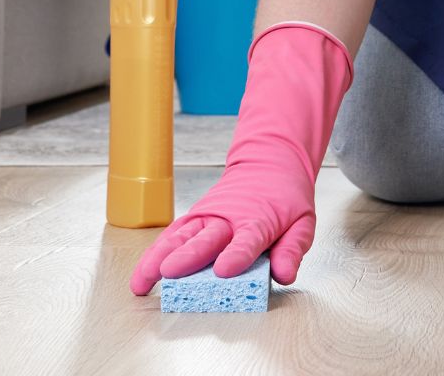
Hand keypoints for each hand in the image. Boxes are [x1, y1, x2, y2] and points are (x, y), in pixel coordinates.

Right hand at [130, 23, 352, 294]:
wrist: (270, 162)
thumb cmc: (285, 197)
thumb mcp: (302, 223)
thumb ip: (293, 250)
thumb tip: (285, 275)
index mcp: (258, 221)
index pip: (247, 240)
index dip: (236, 255)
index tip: (224, 270)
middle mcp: (228, 219)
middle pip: (205, 239)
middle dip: (187, 256)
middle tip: (170, 273)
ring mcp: (207, 217)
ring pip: (180, 236)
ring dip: (159, 257)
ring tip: (141, 281)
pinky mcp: (194, 217)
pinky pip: (172, 235)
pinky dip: (155, 253)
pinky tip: (142, 273)